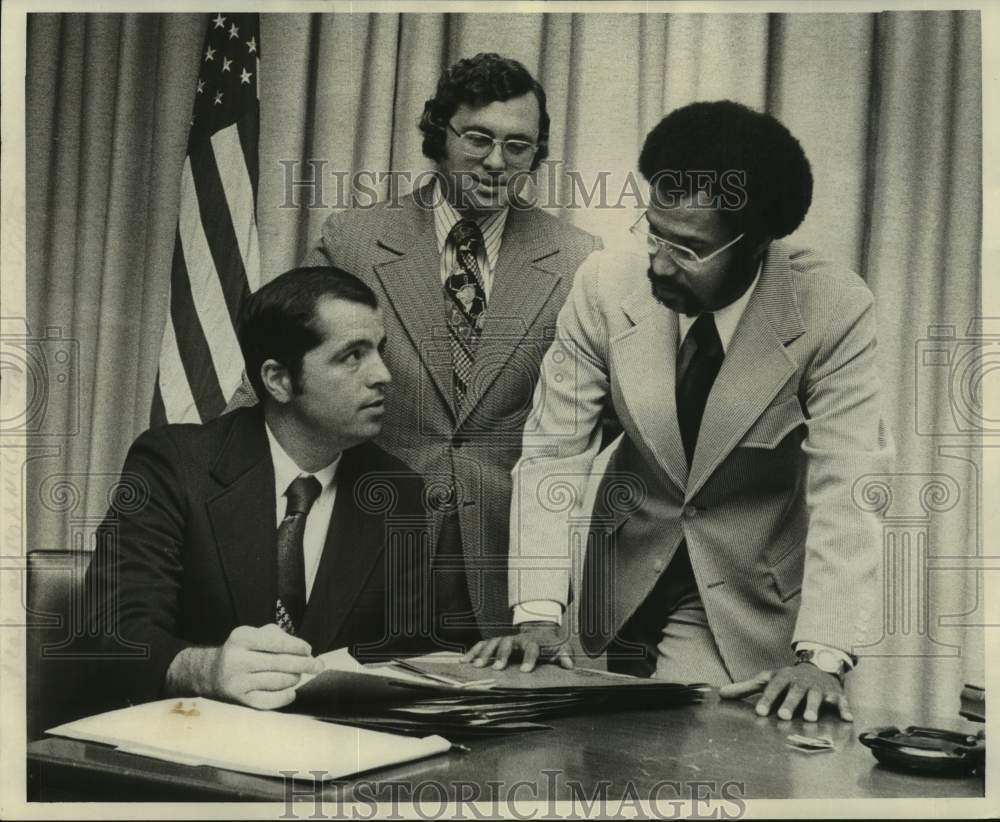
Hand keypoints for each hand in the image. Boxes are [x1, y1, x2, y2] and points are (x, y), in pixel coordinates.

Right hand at [168, 624, 322, 709]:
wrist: (212, 673)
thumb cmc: (243, 650)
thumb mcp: (254, 634)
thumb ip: (278, 636)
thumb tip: (305, 651)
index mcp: (241, 638)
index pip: (277, 642)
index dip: (298, 646)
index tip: (309, 650)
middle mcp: (237, 660)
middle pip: (280, 663)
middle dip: (304, 664)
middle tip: (319, 666)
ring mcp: (237, 682)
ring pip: (278, 681)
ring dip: (294, 678)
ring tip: (297, 675)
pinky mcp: (240, 700)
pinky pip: (269, 701)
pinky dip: (284, 697)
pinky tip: (291, 692)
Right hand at [461, 622, 573, 671]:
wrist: (538, 629)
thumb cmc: (547, 645)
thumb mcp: (558, 649)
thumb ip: (563, 656)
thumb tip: (569, 665)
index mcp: (532, 641)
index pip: (531, 648)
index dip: (529, 658)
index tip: (526, 670)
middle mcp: (516, 639)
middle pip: (507, 644)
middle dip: (502, 655)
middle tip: (496, 668)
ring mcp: (504, 639)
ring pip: (492, 643)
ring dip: (484, 653)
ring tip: (477, 666)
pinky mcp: (495, 642)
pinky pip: (482, 645)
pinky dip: (472, 651)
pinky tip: (464, 661)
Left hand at [718, 663, 852, 721]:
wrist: (818, 666)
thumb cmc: (788, 679)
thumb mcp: (768, 680)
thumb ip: (746, 688)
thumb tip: (721, 694)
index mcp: (783, 679)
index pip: (773, 689)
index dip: (767, 700)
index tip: (760, 712)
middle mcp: (800, 682)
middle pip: (794, 692)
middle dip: (789, 703)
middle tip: (783, 716)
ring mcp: (818, 688)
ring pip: (816, 696)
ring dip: (813, 706)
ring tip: (809, 718)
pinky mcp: (834, 694)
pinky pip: (841, 701)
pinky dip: (844, 708)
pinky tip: (847, 718)